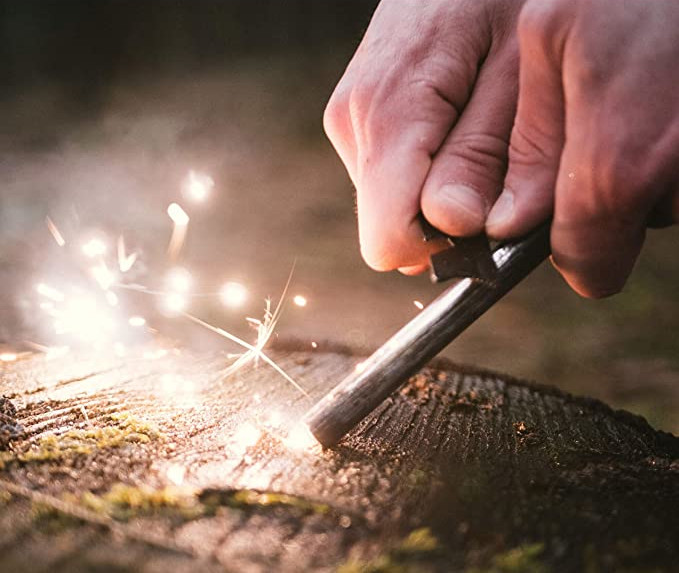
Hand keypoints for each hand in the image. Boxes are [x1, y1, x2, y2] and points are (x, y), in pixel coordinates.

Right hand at [323, 0, 522, 273]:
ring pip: (393, 207)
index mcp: (388, 114)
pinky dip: (431, 172)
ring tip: (482, 129)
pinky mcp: (359, 123)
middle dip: (449, 217)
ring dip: (444, 191)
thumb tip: (454, 228)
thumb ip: (483, 156)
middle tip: (499, 159)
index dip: (446, 244)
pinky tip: (459, 124)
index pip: (389, 239)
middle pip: (393, 228)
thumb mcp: (518, 70)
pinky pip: (392, 181)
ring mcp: (351, 123)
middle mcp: (354, 124)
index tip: (490, 216)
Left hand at [486, 0, 678, 296]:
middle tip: (608, 120)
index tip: (561, 221)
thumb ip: (531, 141)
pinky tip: (668, 95)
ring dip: (650, 169)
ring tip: (647, 92)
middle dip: (609, 197)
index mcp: (620, 164)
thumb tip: (509, 222)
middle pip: (634, 232)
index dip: (571, 247)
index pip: (590, 266)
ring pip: (669, 203)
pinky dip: (675, 148)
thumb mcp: (556, 34)